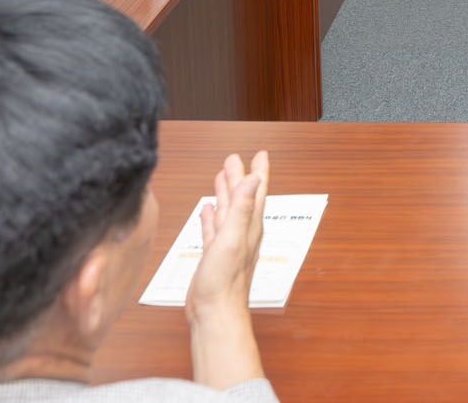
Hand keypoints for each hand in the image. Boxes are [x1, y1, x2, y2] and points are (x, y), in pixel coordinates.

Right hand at [188, 150, 268, 320]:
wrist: (214, 313)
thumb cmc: (225, 282)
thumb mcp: (233, 238)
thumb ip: (242, 208)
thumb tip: (253, 178)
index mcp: (249, 227)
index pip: (256, 192)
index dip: (258, 172)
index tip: (260, 154)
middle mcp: (241, 233)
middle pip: (240, 198)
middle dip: (238, 177)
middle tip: (234, 159)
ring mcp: (227, 245)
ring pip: (227, 212)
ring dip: (225, 194)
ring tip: (220, 177)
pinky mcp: (213, 256)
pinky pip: (213, 230)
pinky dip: (210, 218)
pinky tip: (207, 210)